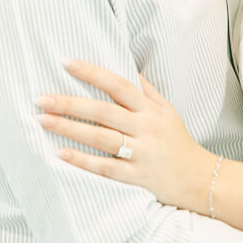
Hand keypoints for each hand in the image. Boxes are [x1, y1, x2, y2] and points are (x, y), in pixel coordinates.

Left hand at [36, 60, 214, 210]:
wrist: (201, 179)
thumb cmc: (178, 142)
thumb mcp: (167, 110)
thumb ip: (147, 90)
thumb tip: (126, 66)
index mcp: (151, 109)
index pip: (118, 84)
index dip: (92, 72)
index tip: (66, 63)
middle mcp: (146, 128)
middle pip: (103, 111)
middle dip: (70, 103)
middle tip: (42, 98)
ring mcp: (141, 153)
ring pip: (101, 138)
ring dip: (70, 129)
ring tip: (43, 121)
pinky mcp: (137, 177)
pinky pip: (106, 168)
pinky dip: (83, 161)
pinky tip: (61, 153)